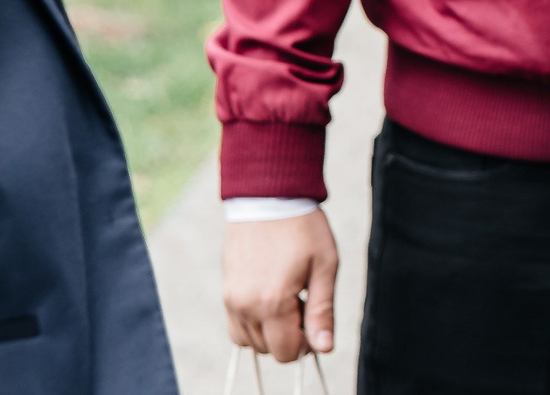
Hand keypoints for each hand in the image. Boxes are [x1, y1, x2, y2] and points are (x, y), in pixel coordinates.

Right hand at [223, 210, 337, 362]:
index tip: (313, 317)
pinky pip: (235, 326)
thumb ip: (322, 311)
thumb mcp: (324, 266)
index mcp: (273, 302)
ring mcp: (231, 300)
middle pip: (268, 349)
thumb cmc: (303, 228)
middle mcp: (246, 306)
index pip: (286, 352)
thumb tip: (324, 348)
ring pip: (249, 341)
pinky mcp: (225, 291)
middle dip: (289, 336)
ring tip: (287, 297)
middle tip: (303, 301)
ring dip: (270, 331)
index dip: (305, 344)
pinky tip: (269, 297)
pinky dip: (252, 324)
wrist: (269, 196)